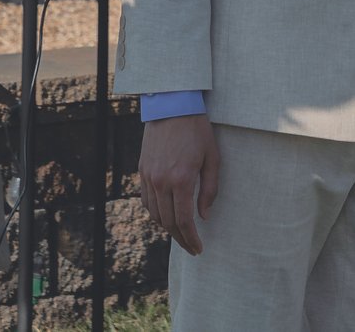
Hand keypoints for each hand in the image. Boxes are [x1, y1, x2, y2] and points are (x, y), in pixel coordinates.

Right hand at [140, 114, 218, 255]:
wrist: (172, 105)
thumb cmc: (197, 130)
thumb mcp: (212, 158)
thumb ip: (209, 189)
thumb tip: (204, 216)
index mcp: (181, 180)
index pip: (184, 221)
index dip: (191, 239)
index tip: (198, 249)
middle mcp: (161, 181)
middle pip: (168, 222)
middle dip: (181, 239)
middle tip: (191, 247)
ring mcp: (149, 176)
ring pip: (155, 214)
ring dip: (167, 228)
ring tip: (181, 233)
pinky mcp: (143, 170)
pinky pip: (146, 200)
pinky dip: (155, 213)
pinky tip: (166, 215)